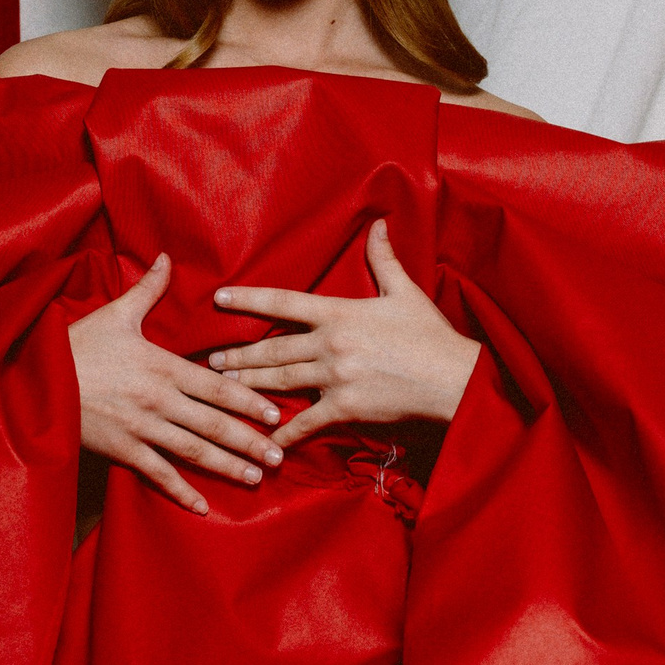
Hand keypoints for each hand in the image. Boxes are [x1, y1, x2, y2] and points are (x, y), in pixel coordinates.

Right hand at [70, 253, 286, 515]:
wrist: (33, 379)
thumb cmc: (75, 344)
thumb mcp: (115, 314)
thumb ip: (148, 290)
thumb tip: (166, 258)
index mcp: (162, 366)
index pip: (216, 387)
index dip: (248, 401)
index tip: (275, 415)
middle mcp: (158, 400)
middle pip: (214, 424)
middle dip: (249, 442)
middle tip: (279, 457)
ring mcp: (141, 428)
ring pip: (193, 451)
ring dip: (226, 466)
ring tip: (255, 478)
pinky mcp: (121, 449)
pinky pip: (157, 474)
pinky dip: (180, 491)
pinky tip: (202, 507)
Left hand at [208, 220, 480, 447]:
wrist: (453, 378)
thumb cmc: (429, 335)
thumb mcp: (405, 292)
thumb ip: (383, 260)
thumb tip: (379, 224)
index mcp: (340, 313)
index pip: (284, 302)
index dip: (249, 299)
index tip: (219, 298)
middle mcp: (330, 344)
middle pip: (273, 348)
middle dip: (239, 354)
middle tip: (211, 359)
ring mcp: (335, 378)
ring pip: (281, 380)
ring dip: (249, 384)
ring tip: (225, 386)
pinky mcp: (345, 408)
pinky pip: (306, 423)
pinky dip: (283, 433)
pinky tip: (264, 440)